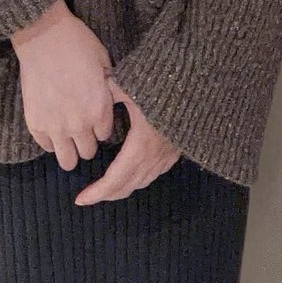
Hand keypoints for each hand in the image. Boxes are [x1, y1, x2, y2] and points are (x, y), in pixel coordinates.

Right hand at [11, 0, 115, 168]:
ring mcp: (55, 127)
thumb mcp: (104, 62)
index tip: (96, 117)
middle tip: (82, 127)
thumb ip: (108, 88)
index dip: (101, 126)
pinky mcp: (35, 124)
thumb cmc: (78, 44)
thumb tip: (111, 98)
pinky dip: (50, 140)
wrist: (44, 36)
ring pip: (67, 161)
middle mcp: (79, 124)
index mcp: (99, 109)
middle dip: (87, 141)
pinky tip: (53, 125)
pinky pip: (46, 147)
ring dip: (70, 150)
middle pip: (88, 152)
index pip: (105, 136)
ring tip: (68, 136)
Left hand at [76, 85, 180, 205]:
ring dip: (122, 187)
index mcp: (141, 144)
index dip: (97, 192)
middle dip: (106, 193)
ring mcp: (168, 155)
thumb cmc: (165, 83)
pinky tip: (133, 173)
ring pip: (142, 182)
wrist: (201, 84)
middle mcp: (155, 156)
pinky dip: (139, 179)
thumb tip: (91, 91)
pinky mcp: (177, 150)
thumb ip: (109, 90)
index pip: (115, 179)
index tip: (80, 199)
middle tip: (89, 195)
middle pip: (127, 185)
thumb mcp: (131, 83)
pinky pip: (154, 173)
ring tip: (107, 187)